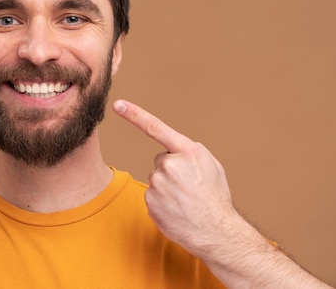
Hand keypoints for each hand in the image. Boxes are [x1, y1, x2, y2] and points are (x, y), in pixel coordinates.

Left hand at [113, 99, 237, 256]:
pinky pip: (152, 194)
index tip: (118, 104)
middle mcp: (169, 164)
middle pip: (161, 160)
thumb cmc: (215, 197)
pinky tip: (176, 209)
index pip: (156, 127)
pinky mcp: (150, 200)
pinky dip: (162, 201)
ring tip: (185, 199)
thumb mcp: (212, 165)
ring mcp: (157, 183)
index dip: (135, 114)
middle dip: (172, 170)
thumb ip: (190, 152)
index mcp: (187, 151)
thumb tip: (174, 149)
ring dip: (167, 187)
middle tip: (189, 186)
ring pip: (157, 178)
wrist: (216, 231)